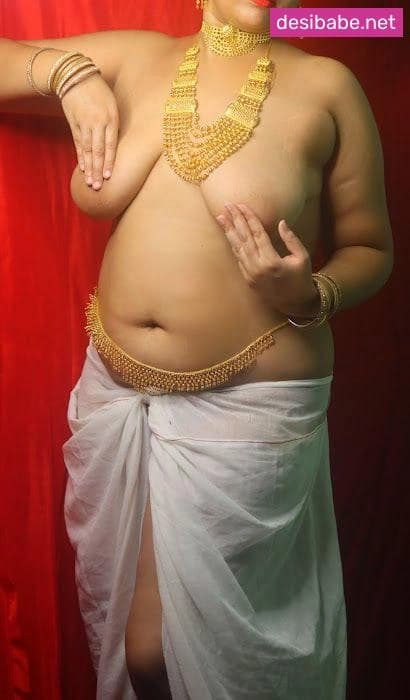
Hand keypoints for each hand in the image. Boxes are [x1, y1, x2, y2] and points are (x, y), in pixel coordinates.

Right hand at [60, 73, 119, 190]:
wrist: (76, 76)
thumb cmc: (99, 91)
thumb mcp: (112, 105)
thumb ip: (114, 125)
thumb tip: (116, 146)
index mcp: (110, 118)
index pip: (111, 145)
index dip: (109, 162)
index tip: (109, 176)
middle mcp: (97, 122)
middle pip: (98, 150)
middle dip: (98, 170)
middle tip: (98, 187)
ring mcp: (84, 123)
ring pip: (87, 149)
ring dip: (89, 167)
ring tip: (90, 182)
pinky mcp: (73, 123)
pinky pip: (77, 143)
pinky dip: (80, 156)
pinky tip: (82, 168)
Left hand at [216, 202, 319, 317]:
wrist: (295, 304)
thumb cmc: (302, 278)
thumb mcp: (303, 257)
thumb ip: (291, 240)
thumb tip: (281, 223)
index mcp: (272, 261)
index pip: (258, 234)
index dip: (249, 218)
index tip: (242, 205)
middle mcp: (258, 268)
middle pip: (244, 239)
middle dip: (235, 220)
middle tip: (227, 205)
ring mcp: (251, 275)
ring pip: (238, 249)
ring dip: (229, 232)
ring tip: (221, 217)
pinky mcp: (248, 280)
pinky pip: (239, 259)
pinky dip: (234, 245)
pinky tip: (229, 234)